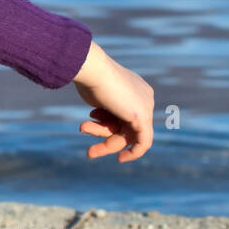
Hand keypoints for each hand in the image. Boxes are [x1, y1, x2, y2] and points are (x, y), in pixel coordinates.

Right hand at [71, 41, 154, 162]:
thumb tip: (101, 114)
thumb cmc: (90, 78)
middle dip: (103, 133)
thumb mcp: (98, 94)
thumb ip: (104, 106)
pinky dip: (134, 152)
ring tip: (82, 128)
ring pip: (127, 134)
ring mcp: (146, 107)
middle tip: (84, 138)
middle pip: (125, 125)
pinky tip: (121, 158)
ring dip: (103, 138)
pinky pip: (143, 142)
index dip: (106, 120)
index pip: (124, 114)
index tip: (91, 120)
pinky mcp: (143, 118)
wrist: (93, 69)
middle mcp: (144, 98)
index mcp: (135, 89)